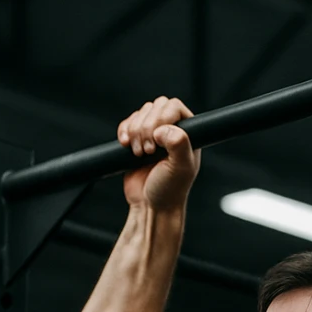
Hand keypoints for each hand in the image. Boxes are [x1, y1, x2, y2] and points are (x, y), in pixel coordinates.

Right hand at [118, 95, 200, 211]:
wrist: (150, 205)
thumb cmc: (170, 190)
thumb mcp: (180, 168)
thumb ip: (179, 145)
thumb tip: (164, 129)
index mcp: (188, 134)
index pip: (174, 106)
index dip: (163, 117)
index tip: (158, 138)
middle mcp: (171, 130)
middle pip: (155, 106)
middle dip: (147, 127)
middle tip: (149, 151)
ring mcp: (153, 134)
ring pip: (140, 114)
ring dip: (135, 132)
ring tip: (141, 154)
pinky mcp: (136, 139)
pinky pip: (127, 123)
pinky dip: (124, 131)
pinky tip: (126, 146)